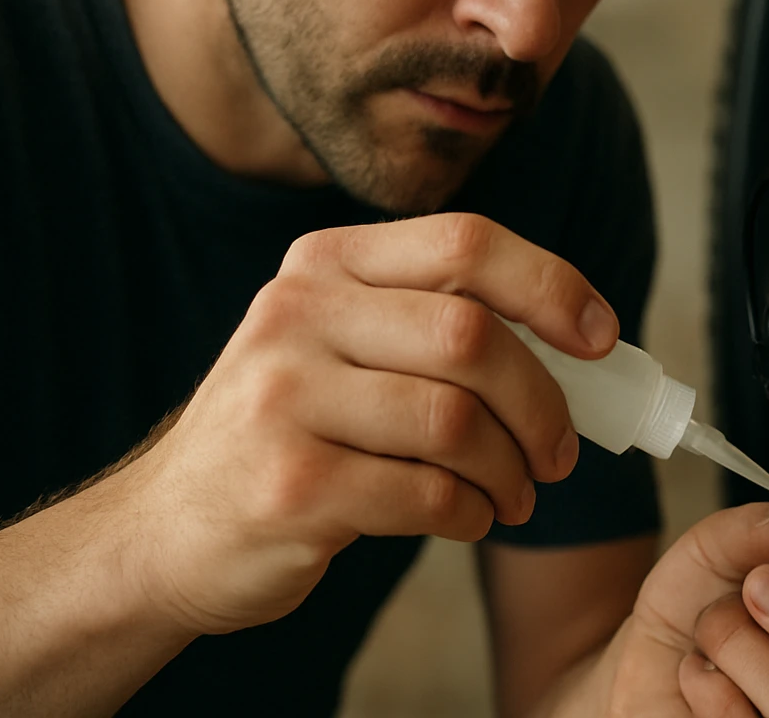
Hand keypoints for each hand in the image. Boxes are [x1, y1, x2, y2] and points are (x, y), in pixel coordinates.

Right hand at [107, 213, 616, 634]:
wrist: (168, 526)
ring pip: (457, 422)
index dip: (551, 286)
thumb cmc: (293, 430)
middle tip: (561, 452)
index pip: (465, 242)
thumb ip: (434, 322)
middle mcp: (297, 314)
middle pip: (472, 336)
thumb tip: (583, 340)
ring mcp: (283, 398)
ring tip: (514, 495)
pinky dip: (469, 512)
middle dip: (542, 403)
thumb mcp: (340, 344)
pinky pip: (426, 494)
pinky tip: (465, 517)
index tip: (600, 337)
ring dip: (510, 470)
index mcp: (326, 264)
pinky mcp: (288, 484)